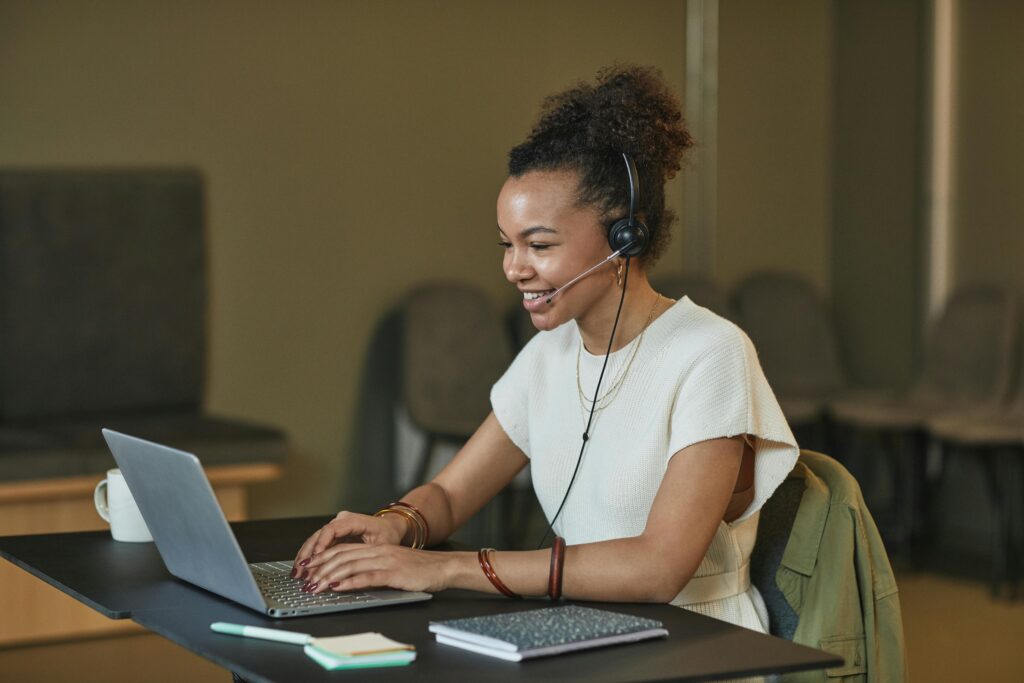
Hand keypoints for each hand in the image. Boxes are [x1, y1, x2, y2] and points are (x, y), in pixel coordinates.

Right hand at [292, 511, 403, 578]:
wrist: (391, 527)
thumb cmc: (388, 535)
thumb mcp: (382, 546)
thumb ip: (366, 555)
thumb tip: (351, 571)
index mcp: (353, 520)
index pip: (332, 529)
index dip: (322, 544)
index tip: (315, 558)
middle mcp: (341, 520)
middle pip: (319, 535)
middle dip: (308, 554)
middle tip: (301, 571)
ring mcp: (336, 527)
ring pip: (315, 541)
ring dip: (305, 557)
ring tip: (297, 574)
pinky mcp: (333, 535)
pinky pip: (318, 545)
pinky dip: (310, 557)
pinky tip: (302, 569)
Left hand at [302, 543, 455, 594]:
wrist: (443, 568)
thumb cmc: (420, 569)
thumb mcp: (392, 564)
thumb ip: (372, 568)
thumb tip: (348, 578)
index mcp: (376, 548)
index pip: (342, 550)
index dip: (322, 557)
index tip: (307, 567)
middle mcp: (378, 551)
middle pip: (342, 556)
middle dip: (320, 568)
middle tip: (305, 580)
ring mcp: (385, 561)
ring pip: (350, 566)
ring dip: (329, 576)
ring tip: (316, 586)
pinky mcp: (394, 573)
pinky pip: (368, 577)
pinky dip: (350, 582)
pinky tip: (339, 587)